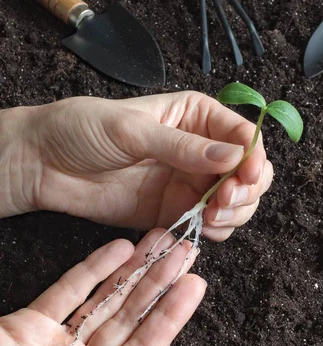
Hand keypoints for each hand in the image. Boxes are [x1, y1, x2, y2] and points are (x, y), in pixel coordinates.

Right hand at [0, 229, 204, 345]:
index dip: (169, 318)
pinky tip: (120, 249)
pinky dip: (94, 269)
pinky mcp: (31, 323)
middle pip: (129, 320)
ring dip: (134, 272)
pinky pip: (69, 291)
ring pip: (105, 301)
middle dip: (158, 285)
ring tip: (161, 243)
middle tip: (185, 253)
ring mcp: (57, 345)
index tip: (192, 286)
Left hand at [1, 92, 272, 240]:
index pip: (244, 135)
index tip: (247, 176)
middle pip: (250, 171)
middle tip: (224, 200)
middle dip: (247, 189)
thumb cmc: (84, 130)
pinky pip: (211, 223)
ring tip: (212, 215)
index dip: (254, 157)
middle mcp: (202, 149)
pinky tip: (202, 227)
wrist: (47, 164)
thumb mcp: (133, 130)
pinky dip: (216, 229)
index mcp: (197, 116)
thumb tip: (233, 156)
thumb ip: (184, 146)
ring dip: (235, 212)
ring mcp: (191, 182)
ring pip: (237, 201)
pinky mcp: (176, 210)